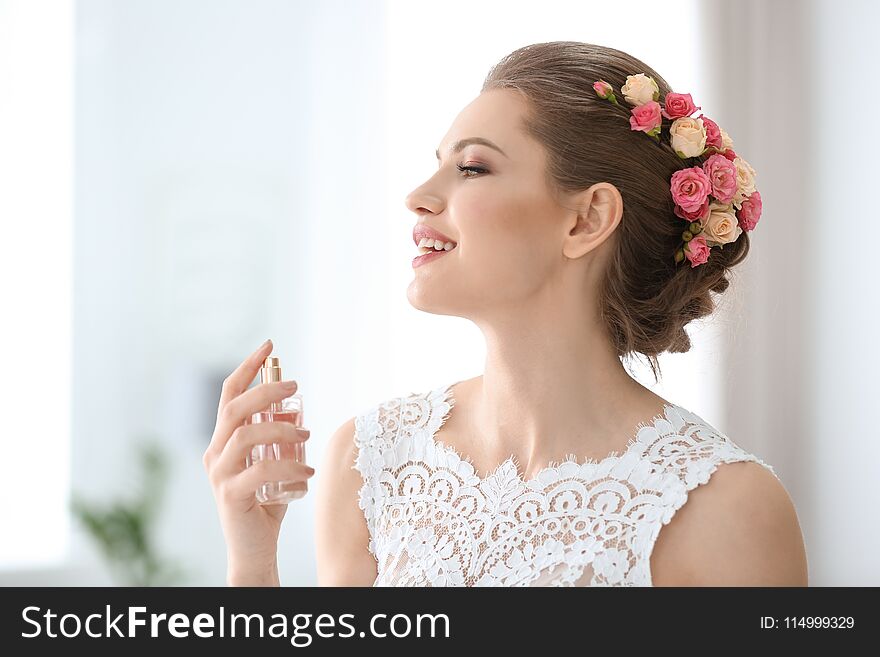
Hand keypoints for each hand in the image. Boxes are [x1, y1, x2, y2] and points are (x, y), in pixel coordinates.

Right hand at [202, 339, 313, 582]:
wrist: (255, 549)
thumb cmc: (266, 503)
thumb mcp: (276, 463)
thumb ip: (281, 440)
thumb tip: (298, 411)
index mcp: (223, 441)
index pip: (229, 395)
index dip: (247, 367)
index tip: (269, 345)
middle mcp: (215, 453)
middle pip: (235, 408)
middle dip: (266, 390)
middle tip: (295, 387)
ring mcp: (220, 473)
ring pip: (245, 434)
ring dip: (281, 428)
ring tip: (306, 435)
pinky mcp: (231, 494)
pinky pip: (260, 469)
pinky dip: (289, 466)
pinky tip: (307, 473)